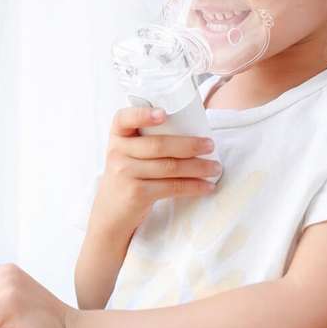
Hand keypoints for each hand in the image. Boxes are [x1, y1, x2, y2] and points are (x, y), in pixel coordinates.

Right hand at [87, 105, 220, 237]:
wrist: (111, 214)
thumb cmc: (128, 176)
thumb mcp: (128, 153)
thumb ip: (146, 139)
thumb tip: (193, 128)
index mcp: (118, 136)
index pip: (124, 118)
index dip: (143, 114)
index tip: (164, 113)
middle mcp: (117, 152)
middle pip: (158, 145)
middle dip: (190, 145)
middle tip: (211, 145)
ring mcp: (125, 173)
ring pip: (169, 167)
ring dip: (198, 167)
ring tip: (215, 167)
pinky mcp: (137, 194)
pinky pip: (171, 187)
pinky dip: (193, 186)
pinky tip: (207, 186)